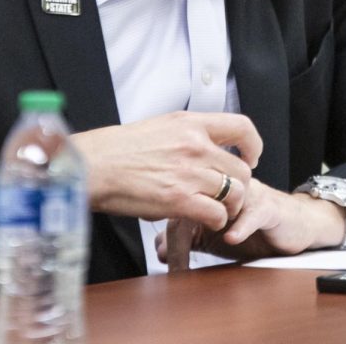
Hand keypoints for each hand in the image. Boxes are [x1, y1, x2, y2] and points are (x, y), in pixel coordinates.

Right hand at [72, 111, 261, 230]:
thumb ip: (187, 136)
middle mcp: (195, 145)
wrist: (93, 166)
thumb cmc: (118, 150)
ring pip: (234, 193)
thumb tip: (204, 148)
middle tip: (230, 196)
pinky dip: (216, 221)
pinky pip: (217, 214)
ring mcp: (189, 172)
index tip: (250, 157)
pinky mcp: (180, 199)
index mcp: (190, 123)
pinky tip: (205, 221)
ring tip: (219, 212)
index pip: (242, 127)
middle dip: (240, 186)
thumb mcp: (159, 127)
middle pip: (241, 169)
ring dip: (230, 207)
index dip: (253, 145)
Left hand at [155, 179, 345, 262]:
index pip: (180, 201)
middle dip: (181, 233)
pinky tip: (230, 239)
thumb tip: (159, 247)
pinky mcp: (268, 207)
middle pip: (196, 198)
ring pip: (223, 202)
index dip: (168, 231)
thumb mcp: (215, 234)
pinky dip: (241, 226)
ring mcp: (248, 195)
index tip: (165, 260)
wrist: (294, 223)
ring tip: (194, 245)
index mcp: (211, 187)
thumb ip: (187, 237)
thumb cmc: (254, 224)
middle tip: (175, 263)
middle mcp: (227, 187)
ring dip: (207, 223)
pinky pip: (253, 213)